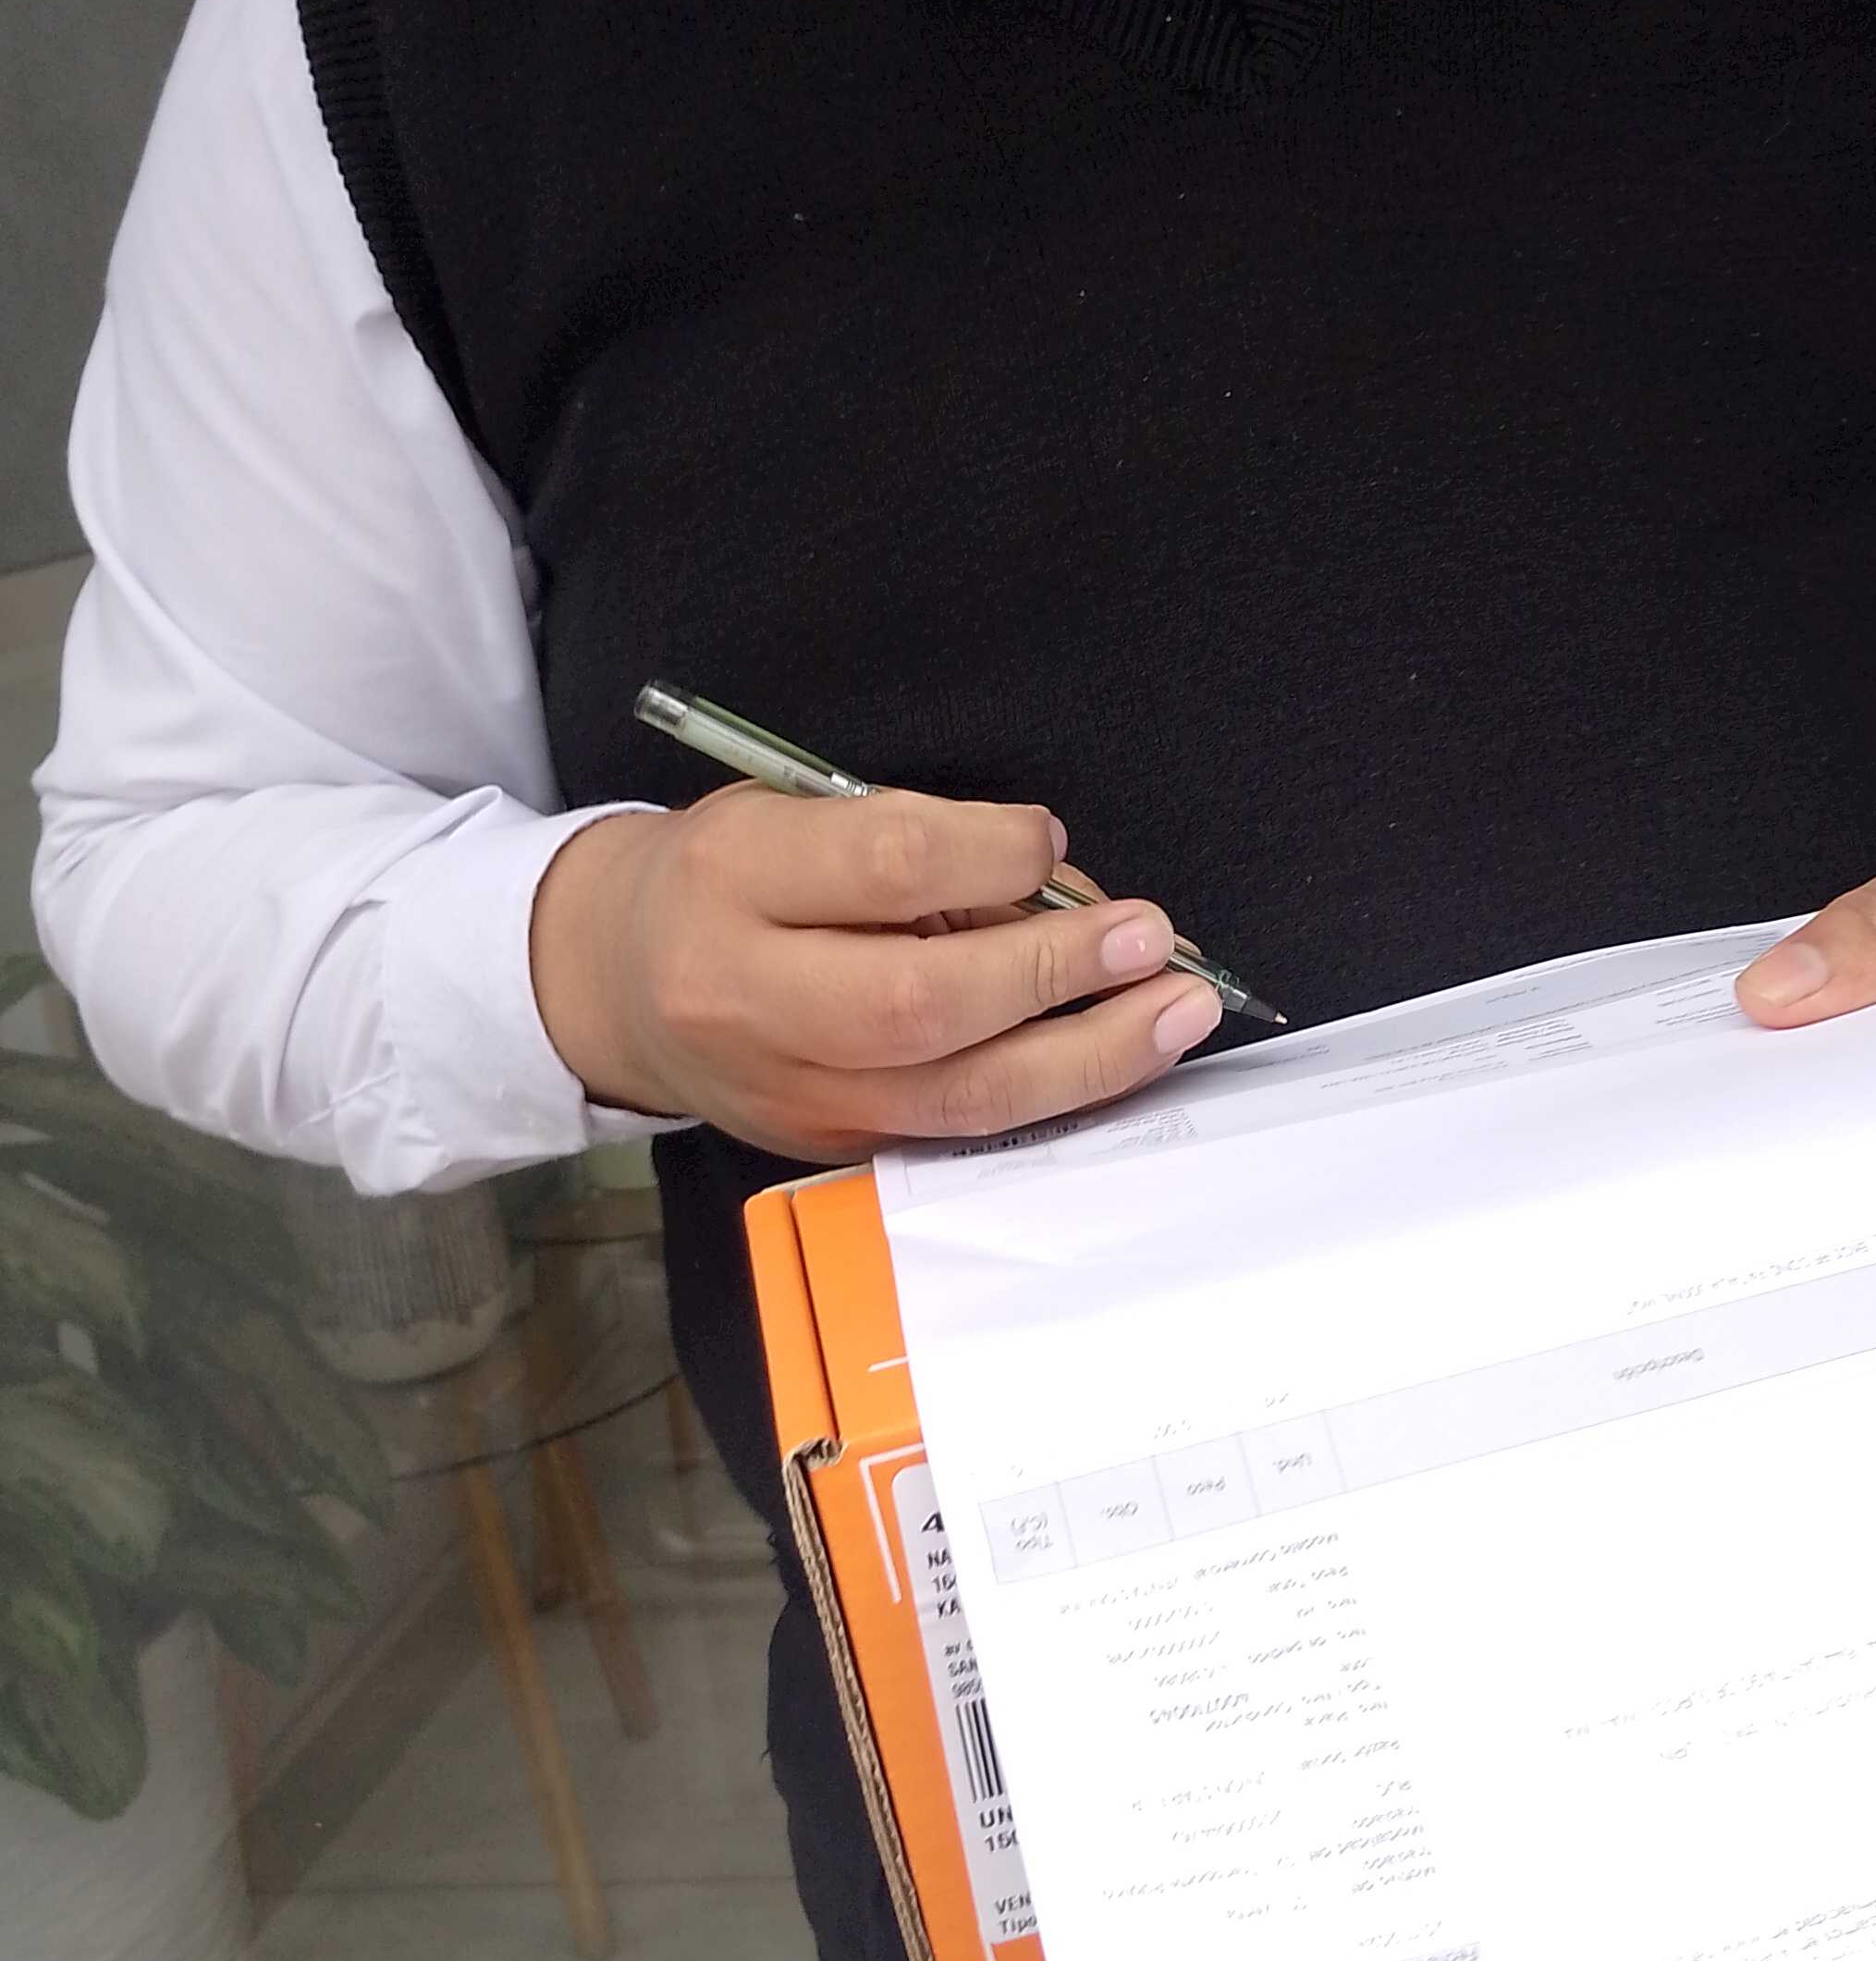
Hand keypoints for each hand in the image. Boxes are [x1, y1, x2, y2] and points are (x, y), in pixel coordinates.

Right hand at [529, 790, 1220, 1157]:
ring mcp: (792, 1092)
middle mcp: (749, 996)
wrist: (612, 983)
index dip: (993, 855)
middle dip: (1058, 970)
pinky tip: (1119, 1056)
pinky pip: (962, 1131)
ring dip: (1091, 1054)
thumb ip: (913, 842)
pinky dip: (1055, 1095)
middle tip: (1152, 938)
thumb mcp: (789, 814)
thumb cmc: (723, 878)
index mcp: (730, 877)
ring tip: (1178, 1011)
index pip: (884, 867)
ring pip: (960, 1096)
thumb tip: (1058, 888)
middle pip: (924, 1002)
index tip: (1048, 842)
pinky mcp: (831, 1146)